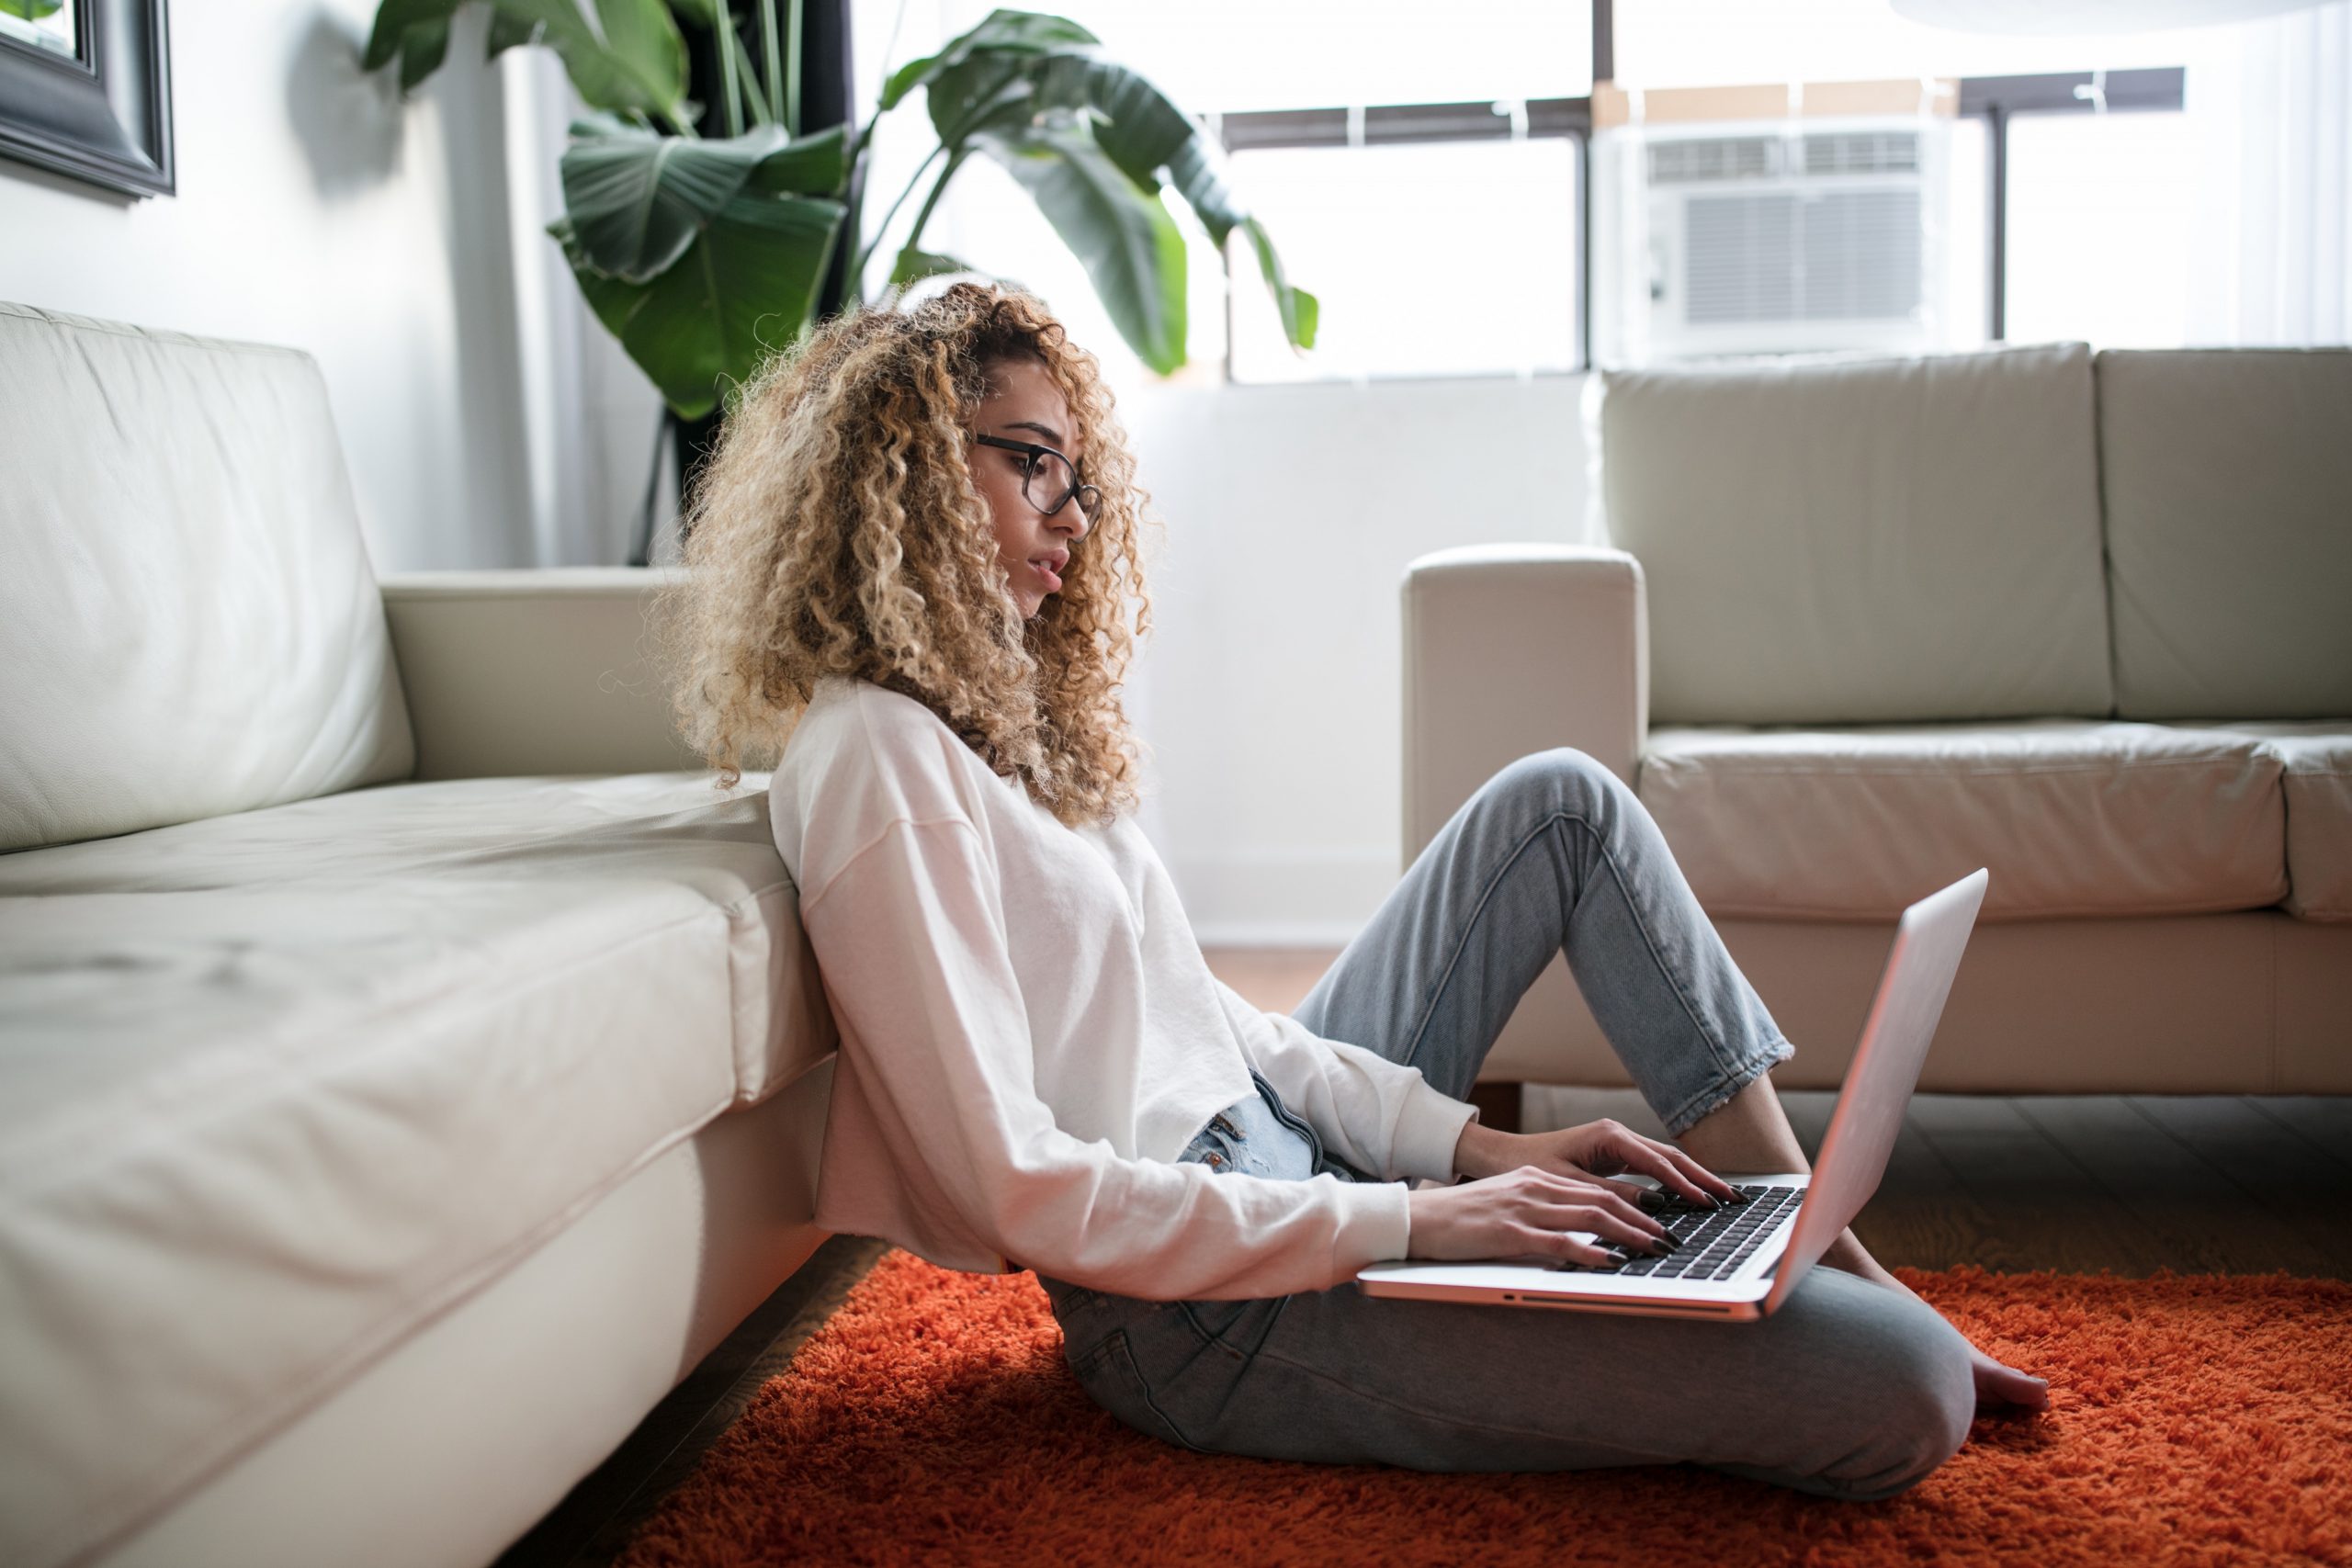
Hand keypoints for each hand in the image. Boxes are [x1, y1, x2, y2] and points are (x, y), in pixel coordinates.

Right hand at [1406, 1165, 1673, 1266]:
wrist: (1417, 1219)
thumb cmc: (1458, 1219)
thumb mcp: (1505, 1205)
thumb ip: (1539, 1212)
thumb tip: (1575, 1234)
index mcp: (1535, 1179)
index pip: (1595, 1190)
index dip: (1632, 1206)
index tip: (1658, 1222)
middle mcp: (1535, 1187)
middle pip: (1602, 1200)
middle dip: (1642, 1220)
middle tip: (1670, 1239)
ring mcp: (1523, 1208)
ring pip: (1590, 1217)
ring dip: (1629, 1234)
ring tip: (1655, 1249)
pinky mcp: (1510, 1233)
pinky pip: (1560, 1242)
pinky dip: (1591, 1251)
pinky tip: (1612, 1262)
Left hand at [1453, 1117, 1742, 1210]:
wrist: (1503, 1157)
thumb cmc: (1529, 1167)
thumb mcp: (1570, 1185)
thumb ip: (1611, 1196)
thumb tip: (1653, 1208)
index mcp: (1609, 1136)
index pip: (1658, 1163)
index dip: (1685, 1185)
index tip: (1707, 1203)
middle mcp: (1618, 1134)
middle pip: (1671, 1157)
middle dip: (1703, 1178)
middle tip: (1732, 1198)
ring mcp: (1618, 1143)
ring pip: (1665, 1161)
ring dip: (1693, 1179)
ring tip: (1722, 1198)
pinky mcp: (1614, 1155)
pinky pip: (1652, 1168)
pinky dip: (1674, 1181)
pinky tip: (1691, 1197)